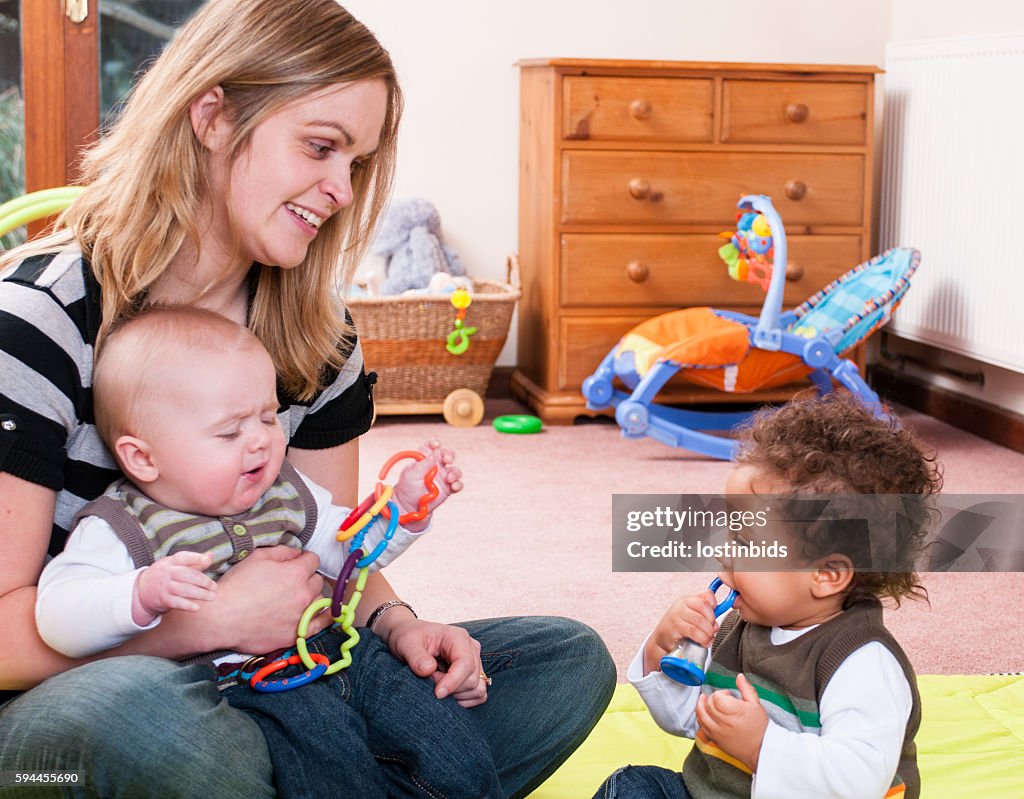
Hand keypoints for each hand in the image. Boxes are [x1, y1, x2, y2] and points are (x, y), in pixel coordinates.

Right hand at [133, 551, 216, 625]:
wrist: (142, 589)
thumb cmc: (166, 574)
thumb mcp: (175, 564)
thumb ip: (194, 562)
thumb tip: (210, 555)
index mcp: (172, 561)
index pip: (184, 557)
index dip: (195, 558)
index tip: (207, 561)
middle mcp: (167, 573)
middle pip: (187, 575)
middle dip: (203, 581)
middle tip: (214, 587)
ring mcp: (165, 586)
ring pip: (184, 590)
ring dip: (200, 594)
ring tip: (212, 597)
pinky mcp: (163, 599)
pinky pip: (176, 602)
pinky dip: (187, 605)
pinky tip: (197, 608)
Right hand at [191, 545, 327, 653]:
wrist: (221, 618)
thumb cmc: (236, 586)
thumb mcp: (257, 557)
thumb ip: (282, 551)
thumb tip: (297, 553)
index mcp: (296, 572)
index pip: (313, 560)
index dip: (304, 560)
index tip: (297, 564)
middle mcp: (303, 593)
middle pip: (317, 580)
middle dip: (307, 578)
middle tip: (291, 582)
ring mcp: (301, 615)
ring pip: (320, 600)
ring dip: (312, 596)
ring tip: (297, 598)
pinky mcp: (296, 633)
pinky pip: (322, 624)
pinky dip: (324, 617)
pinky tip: (322, 613)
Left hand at [384, 616, 488, 707]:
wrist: (410, 638)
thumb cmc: (409, 637)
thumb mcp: (406, 644)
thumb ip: (416, 657)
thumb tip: (429, 670)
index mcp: (458, 638)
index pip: (465, 664)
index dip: (453, 682)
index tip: (436, 693)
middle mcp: (471, 649)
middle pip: (472, 680)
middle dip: (450, 687)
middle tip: (429, 679)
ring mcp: (475, 661)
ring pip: (477, 689)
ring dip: (457, 694)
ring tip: (437, 682)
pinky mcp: (473, 674)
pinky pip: (478, 694)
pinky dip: (464, 699)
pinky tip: (447, 691)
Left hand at [392, 440, 462, 531]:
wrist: (408, 504)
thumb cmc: (407, 485)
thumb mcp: (411, 472)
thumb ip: (424, 463)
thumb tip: (435, 454)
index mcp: (425, 457)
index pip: (431, 446)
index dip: (434, 443)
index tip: (436, 445)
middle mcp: (436, 465)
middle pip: (447, 454)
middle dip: (449, 454)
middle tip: (447, 460)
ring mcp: (443, 476)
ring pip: (455, 470)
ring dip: (455, 472)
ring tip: (449, 478)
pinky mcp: (448, 488)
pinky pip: (458, 484)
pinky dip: (458, 484)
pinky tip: (454, 486)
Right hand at [643, 588, 717, 674]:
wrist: (663, 639)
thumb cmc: (680, 627)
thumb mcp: (692, 617)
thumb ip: (705, 616)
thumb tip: (715, 624)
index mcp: (687, 600)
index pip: (706, 596)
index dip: (714, 606)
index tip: (713, 617)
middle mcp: (681, 605)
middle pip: (704, 607)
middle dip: (711, 622)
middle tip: (712, 631)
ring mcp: (676, 615)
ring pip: (700, 621)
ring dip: (708, 632)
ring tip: (708, 639)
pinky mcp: (674, 628)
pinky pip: (693, 632)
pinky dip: (702, 639)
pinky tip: (703, 642)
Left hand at [695, 673, 767, 771]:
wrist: (760, 750)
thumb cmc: (759, 727)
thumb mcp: (756, 705)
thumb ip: (746, 689)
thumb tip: (739, 676)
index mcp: (736, 712)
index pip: (717, 698)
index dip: (722, 693)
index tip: (729, 695)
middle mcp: (725, 723)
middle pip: (709, 705)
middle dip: (712, 698)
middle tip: (720, 699)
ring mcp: (718, 732)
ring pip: (701, 715)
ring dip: (700, 705)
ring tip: (703, 699)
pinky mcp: (714, 739)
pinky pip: (701, 726)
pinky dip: (700, 717)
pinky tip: (703, 712)